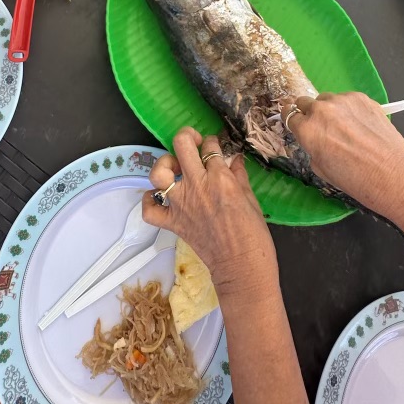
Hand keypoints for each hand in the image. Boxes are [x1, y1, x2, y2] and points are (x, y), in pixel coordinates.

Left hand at [142, 128, 276, 298]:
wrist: (242, 267)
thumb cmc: (254, 234)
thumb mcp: (251, 198)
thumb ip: (239, 175)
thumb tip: (234, 159)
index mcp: (220, 178)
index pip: (210, 146)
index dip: (213, 142)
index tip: (215, 146)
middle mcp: (197, 185)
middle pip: (182, 145)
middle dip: (188, 136)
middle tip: (194, 143)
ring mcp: (181, 204)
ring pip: (159, 172)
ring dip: (165, 164)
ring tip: (175, 168)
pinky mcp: (173, 223)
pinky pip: (149, 210)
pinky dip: (149, 201)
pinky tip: (159, 197)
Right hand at [287, 93, 403, 219]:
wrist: (393, 174)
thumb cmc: (355, 180)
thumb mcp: (321, 169)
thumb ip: (312, 147)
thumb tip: (316, 139)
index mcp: (307, 129)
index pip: (289, 115)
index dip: (293, 120)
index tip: (297, 123)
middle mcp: (321, 110)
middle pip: (304, 102)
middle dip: (309, 113)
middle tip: (321, 127)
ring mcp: (343, 101)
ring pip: (327, 99)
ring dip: (329, 109)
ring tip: (345, 127)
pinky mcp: (362, 97)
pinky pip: (347, 99)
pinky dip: (349, 109)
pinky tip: (362, 125)